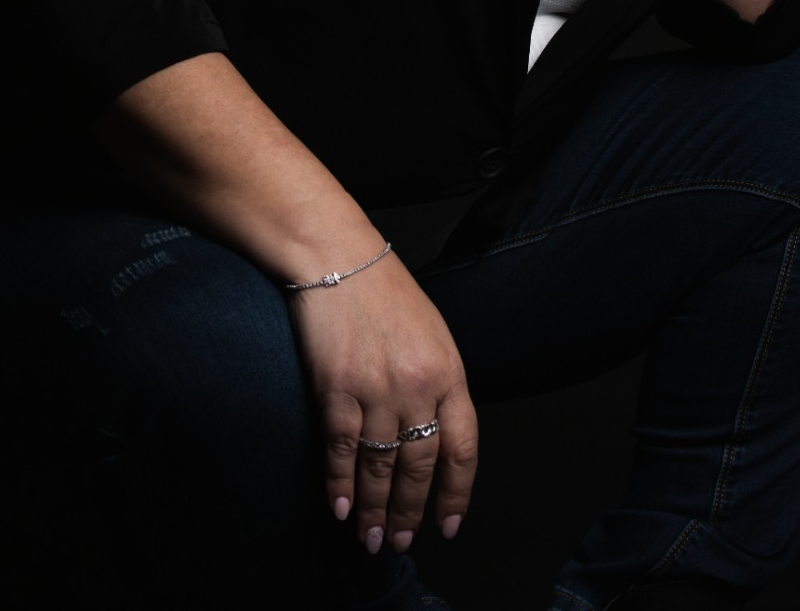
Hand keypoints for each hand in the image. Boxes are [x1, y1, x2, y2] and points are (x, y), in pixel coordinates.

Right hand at [287, 249, 477, 554]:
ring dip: (376, 510)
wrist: (339, 256)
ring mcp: (376, 388)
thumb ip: (438, 383)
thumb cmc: (385, 292)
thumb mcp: (432, 333)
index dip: (456, 492)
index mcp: (449, 371)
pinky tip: (341, 509)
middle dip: (412, 511)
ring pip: (380, 466)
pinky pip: (341, 449)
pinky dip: (340, 484)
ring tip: (372, 539)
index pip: (463, 447)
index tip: (449, 524)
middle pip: (420, 465)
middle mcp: (417, 386)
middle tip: (403, 542)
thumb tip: (436, 435)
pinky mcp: (336, 387)